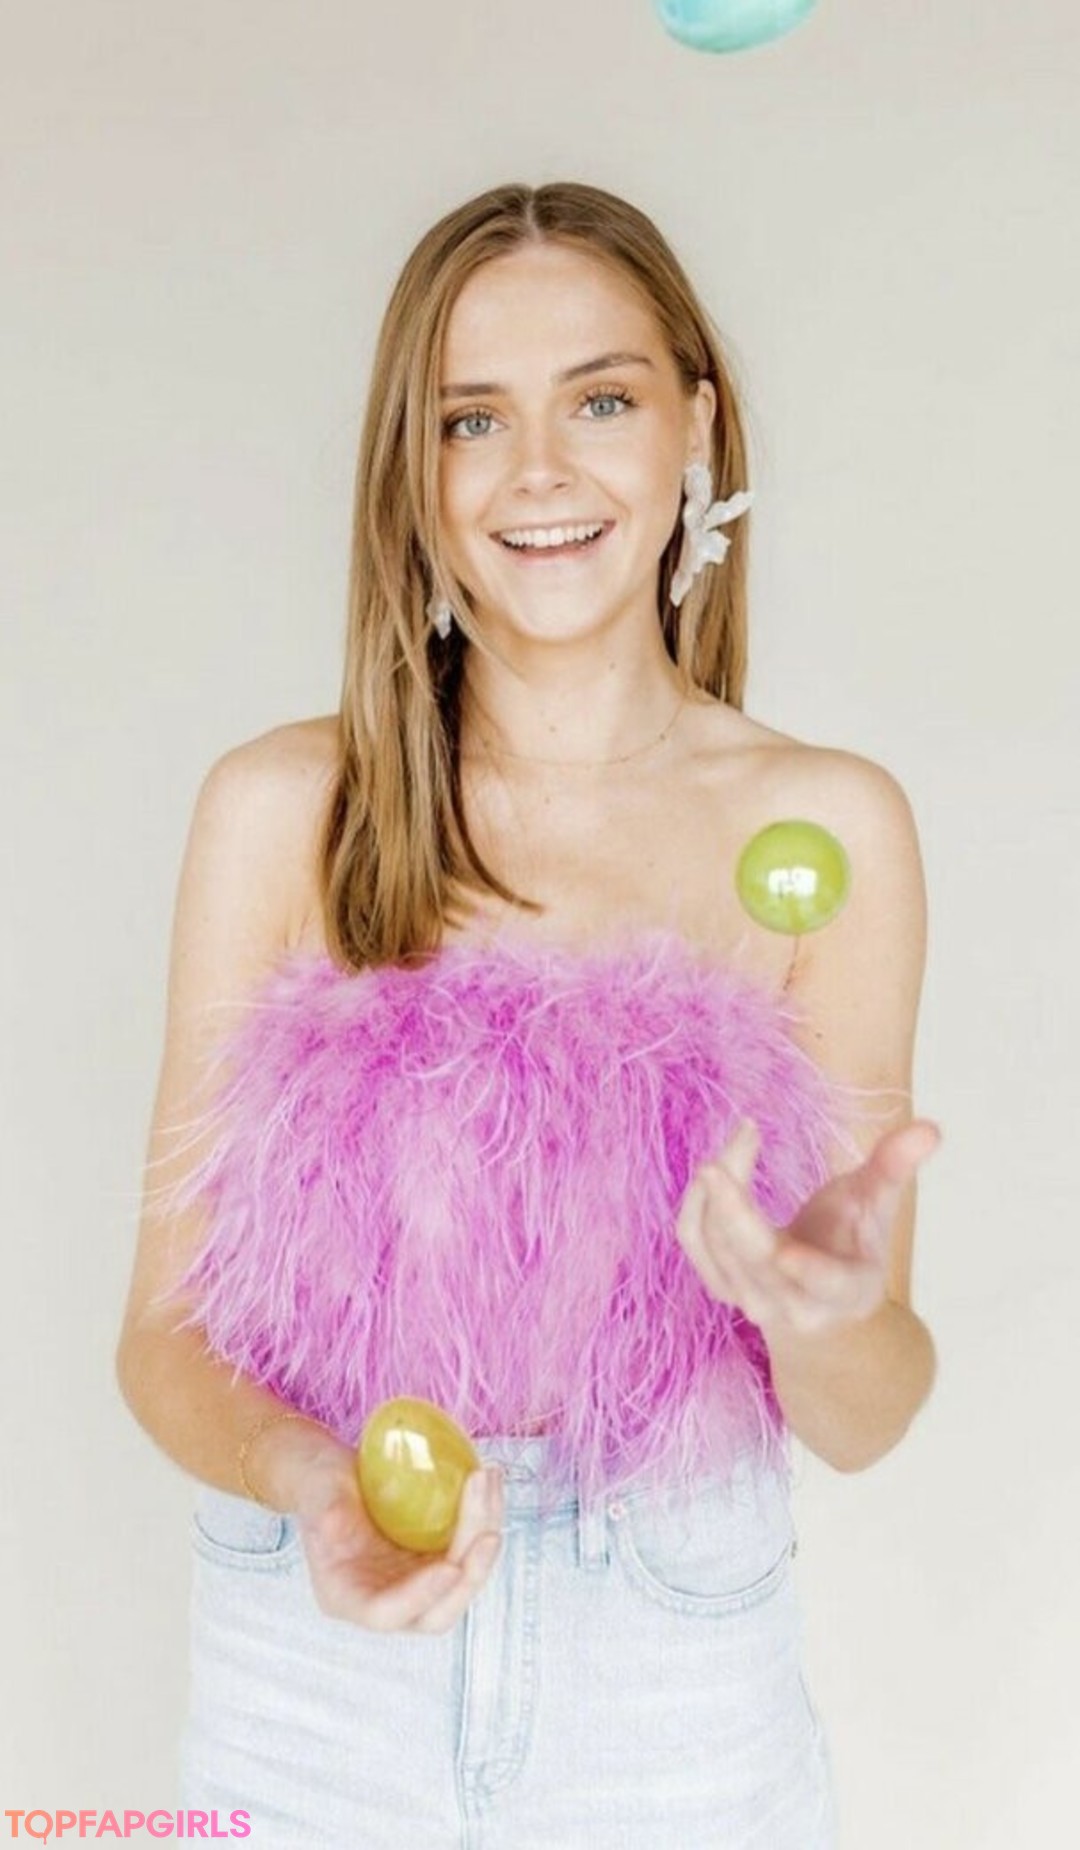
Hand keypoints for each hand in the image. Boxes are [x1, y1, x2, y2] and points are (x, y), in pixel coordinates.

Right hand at [293, 1444, 503, 1633]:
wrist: (333, 1472)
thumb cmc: (318, 1483)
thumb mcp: (316, 1491)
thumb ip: (325, 1509)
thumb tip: (336, 1520)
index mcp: (347, 1595)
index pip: (386, 1613)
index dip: (420, 1597)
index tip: (450, 1567)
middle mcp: (386, 1596)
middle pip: (438, 1611)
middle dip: (470, 1574)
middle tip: (488, 1533)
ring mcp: (415, 1579)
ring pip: (462, 1578)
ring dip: (483, 1534)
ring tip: (488, 1482)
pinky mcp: (435, 1555)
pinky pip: (469, 1548)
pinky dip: (484, 1518)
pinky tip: (489, 1482)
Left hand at [675, 1115, 942, 1337]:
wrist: (817, 1298)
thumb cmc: (852, 1242)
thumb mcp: (877, 1206)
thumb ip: (894, 1169)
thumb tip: (930, 1129)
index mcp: (843, 1290)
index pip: (825, 1285)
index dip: (809, 1272)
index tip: (787, 1254)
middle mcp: (794, 1305)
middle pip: (755, 1260)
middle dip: (735, 1210)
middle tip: (726, 1155)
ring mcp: (753, 1300)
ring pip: (718, 1244)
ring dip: (721, 1187)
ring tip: (746, 1135)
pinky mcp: (720, 1285)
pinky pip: (694, 1241)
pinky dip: (697, 1201)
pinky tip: (719, 1164)